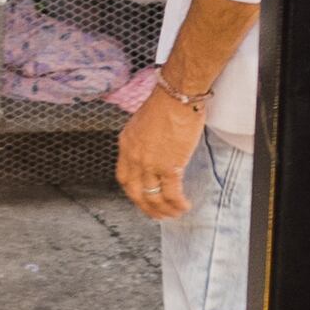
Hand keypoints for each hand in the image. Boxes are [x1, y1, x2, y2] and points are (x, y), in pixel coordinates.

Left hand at [115, 85, 205, 216]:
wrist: (177, 94)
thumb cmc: (167, 102)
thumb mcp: (144, 122)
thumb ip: (143, 139)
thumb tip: (154, 150)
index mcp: (126, 144)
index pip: (124, 177)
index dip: (133, 192)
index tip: (142, 198)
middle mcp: (134, 157)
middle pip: (135, 192)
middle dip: (147, 207)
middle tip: (157, 215)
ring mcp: (150, 163)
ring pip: (154, 197)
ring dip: (165, 210)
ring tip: (174, 214)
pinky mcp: (169, 166)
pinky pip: (171, 193)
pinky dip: (177, 204)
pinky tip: (184, 206)